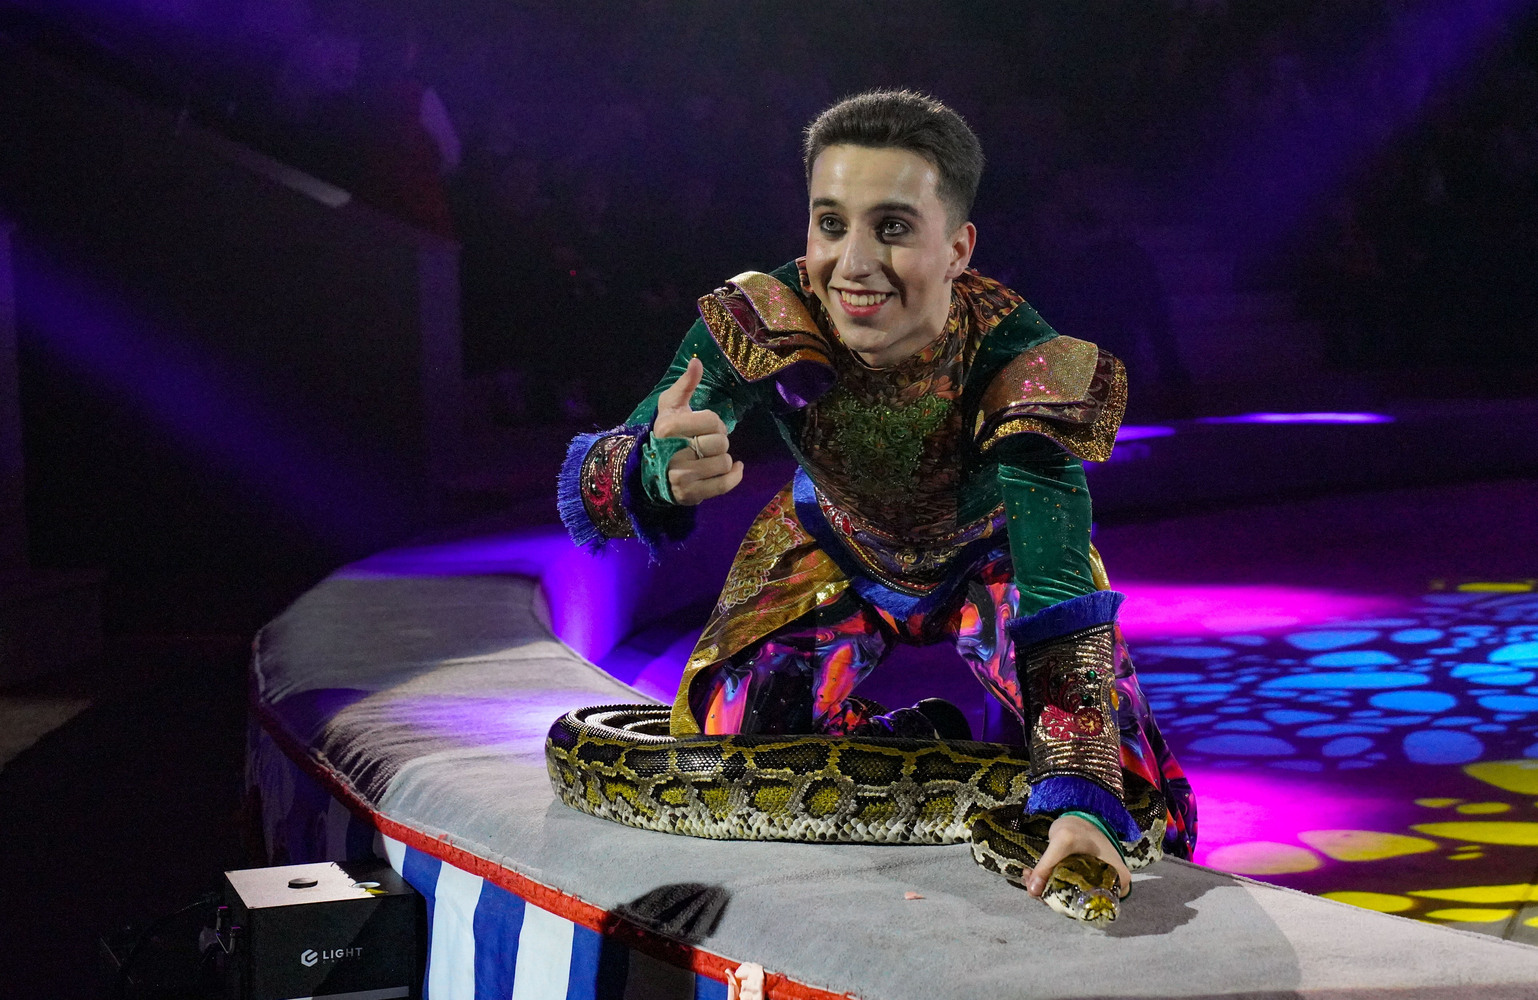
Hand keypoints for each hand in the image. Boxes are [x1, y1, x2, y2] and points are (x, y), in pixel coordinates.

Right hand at [654, 358, 743, 505]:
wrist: (652, 471)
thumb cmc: (667, 433)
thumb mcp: (671, 405)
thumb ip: (685, 384)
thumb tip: (697, 362)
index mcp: (667, 429)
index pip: (711, 421)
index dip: (714, 422)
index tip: (706, 425)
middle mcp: (672, 455)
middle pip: (720, 443)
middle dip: (720, 440)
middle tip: (708, 442)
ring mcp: (681, 478)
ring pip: (723, 463)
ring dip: (723, 458)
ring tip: (711, 456)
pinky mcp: (691, 495)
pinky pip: (725, 485)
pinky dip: (735, 475)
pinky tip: (734, 468)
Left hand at [1024, 814, 1131, 899]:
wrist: (1081, 817)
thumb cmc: (1079, 828)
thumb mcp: (1063, 841)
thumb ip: (1046, 866)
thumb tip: (1033, 891)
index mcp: (1118, 880)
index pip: (1093, 905)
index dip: (1064, 903)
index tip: (1041, 893)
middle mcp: (1111, 887)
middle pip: (1079, 903)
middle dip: (1051, 895)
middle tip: (1032, 882)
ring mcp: (1097, 884)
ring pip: (1070, 897)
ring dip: (1047, 889)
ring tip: (1030, 875)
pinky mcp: (1085, 880)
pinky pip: (1067, 889)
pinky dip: (1050, 884)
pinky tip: (1035, 874)